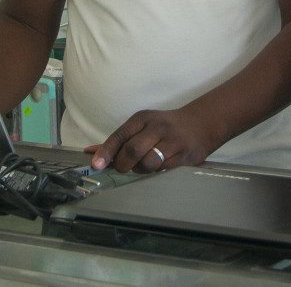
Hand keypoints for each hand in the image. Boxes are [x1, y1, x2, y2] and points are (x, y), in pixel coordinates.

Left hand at [83, 107, 224, 173]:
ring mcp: (172, 142)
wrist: (200, 124)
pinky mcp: (184, 157)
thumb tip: (91, 153)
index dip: (106, 151)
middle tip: (122, 167)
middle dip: (122, 164)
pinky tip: (159, 164)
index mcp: (143, 118)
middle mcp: (157, 128)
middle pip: (132, 151)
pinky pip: (162, 170)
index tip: (96, 165)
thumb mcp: (141, 126)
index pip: (120, 135)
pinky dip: (155, 172)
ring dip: (140, 169)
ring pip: (148, 164)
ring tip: (143, 165)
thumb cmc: (164, 127)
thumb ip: (118, 141)